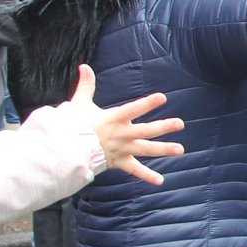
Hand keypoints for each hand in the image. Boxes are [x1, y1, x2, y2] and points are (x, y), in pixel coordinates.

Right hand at [70, 65, 185, 183]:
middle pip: (145, 131)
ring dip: (163, 150)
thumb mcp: (79, 103)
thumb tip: (84, 65)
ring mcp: (121, 149)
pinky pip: (134, 170)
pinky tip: (160, 181)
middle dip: (163, 127)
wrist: (66, 151)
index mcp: (113, 119)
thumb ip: (86, 85)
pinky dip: (147, 176)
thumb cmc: (74, 126)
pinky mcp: (119, 162)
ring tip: (180, 150)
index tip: (162, 97)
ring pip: (145, 150)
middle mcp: (120, 135)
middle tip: (180, 123)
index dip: (147, 104)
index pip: (133, 109)